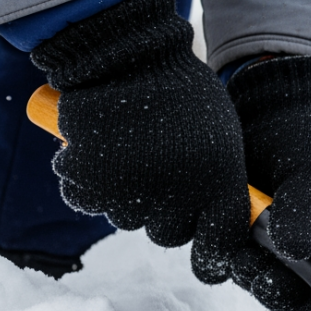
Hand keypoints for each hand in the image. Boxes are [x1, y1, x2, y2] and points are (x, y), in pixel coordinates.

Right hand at [30, 0, 249, 283]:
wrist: (128, 55)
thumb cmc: (183, 95)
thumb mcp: (222, 138)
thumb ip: (221, 185)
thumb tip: (217, 229)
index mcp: (219, 183)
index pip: (221, 245)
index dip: (213, 253)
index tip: (207, 255)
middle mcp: (178, 196)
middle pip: (170, 236)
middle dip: (166, 214)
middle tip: (163, 174)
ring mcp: (131, 193)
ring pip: (129, 221)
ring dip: (130, 198)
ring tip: (135, 153)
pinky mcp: (88, 184)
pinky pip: (90, 203)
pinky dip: (92, 184)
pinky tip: (103, 152)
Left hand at [225, 57, 310, 310]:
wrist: (274, 104)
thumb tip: (297, 253)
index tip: (303, 303)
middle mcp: (309, 255)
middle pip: (291, 297)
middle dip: (271, 286)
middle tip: (255, 261)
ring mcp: (271, 248)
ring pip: (254, 280)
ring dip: (242, 267)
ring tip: (238, 236)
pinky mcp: (236, 234)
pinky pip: (224, 258)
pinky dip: (219, 246)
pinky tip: (220, 222)